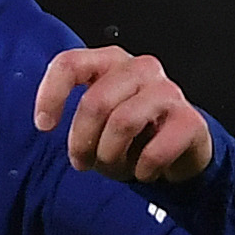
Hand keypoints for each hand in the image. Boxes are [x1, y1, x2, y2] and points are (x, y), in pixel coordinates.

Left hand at [33, 44, 211, 185]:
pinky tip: (145, 172)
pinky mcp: (190, 120)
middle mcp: (141, 68)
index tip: (44, 126)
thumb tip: (47, 123)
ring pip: (123, 123)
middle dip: (82, 142)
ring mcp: (168, 92)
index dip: (51, 95)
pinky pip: (154, 152)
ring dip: (112, 158)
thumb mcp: (98, 119)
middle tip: (82, 163)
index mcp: (112, 62)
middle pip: (96, 102)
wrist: (180, 150)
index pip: (71, 64)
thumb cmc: (132, 133)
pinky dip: (143, 171)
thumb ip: (76, 112)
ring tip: (116, 168)